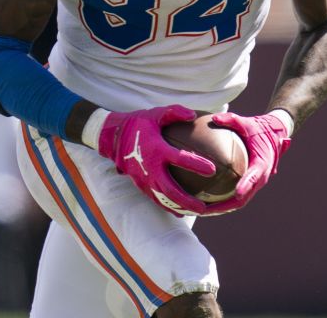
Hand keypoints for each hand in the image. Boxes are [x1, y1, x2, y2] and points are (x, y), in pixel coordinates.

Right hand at [97, 105, 215, 215]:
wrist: (114, 138)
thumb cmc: (138, 124)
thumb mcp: (155, 113)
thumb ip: (174, 112)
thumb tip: (194, 114)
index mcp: (156, 149)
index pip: (178, 158)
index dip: (195, 164)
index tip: (212, 170)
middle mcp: (151, 168)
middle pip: (170, 190)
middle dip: (187, 201)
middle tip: (203, 207)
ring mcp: (144, 179)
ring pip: (163, 199)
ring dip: (179, 207)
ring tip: (196, 213)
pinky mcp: (141, 185)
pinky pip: (156, 199)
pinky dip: (168, 207)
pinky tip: (181, 212)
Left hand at [203, 111, 290, 213]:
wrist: (274, 136)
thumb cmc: (259, 129)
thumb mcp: (247, 122)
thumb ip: (232, 120)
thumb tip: (214, 118)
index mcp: (262, 163)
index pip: (254, 177)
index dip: (246, 185)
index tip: (237, 193)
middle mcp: (260, 178)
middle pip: (242, 199)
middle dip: (224, 207)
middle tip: (204, 210)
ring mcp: (254, 184)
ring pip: (237, 203)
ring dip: (220, 209)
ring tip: (199, 211)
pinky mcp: (248, 186)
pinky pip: (234, 198)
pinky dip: (221, 202)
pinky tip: (202, 202)